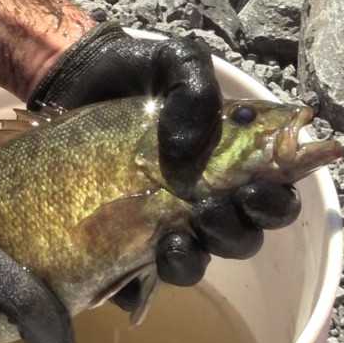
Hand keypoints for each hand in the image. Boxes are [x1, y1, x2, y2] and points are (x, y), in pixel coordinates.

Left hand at [28, 22, 300, 287]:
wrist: (69, 78)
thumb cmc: (132, 71)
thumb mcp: (172, 60)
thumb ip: (195, 87)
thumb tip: (188, 149)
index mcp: (229, 163)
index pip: (272, 198)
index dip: (275, 203)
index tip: (254, 190)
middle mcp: (201, 200)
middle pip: (240, 238)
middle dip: (233, 231)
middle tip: (209, 208)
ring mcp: (159, 224)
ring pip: (193, 263)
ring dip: (192, 258)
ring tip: (174, 239)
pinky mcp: (115, 241)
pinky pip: (131, 279)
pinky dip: (134, 282)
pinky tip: (128, 260)